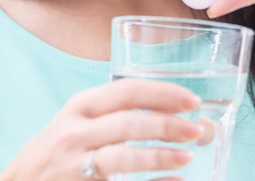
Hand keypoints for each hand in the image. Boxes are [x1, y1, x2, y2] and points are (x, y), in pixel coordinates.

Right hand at [0, 79, 204, 179]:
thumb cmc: (57, 150)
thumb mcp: (77, 121)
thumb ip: (115, 113)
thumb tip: (173, 113)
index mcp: (79, 107)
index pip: (126, 91)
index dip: (163, 93)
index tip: (191, 100)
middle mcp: (74, 132)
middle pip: (129, 123)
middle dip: (168, 125)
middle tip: (198, 130)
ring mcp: (73, 164)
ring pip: (123, 158)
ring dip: (160, 156)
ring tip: (187, 156)